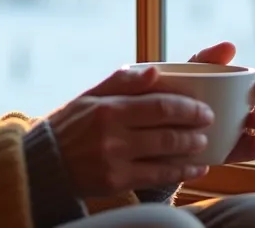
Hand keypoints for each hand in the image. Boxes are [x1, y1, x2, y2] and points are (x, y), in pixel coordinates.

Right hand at [47, 67, 215, 197]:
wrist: (45, 164)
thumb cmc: (70, 125)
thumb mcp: (90, 97)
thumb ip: (123, 82)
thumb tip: (156, 72)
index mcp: (108, 109)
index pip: (159, 105)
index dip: (188, 108)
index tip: (204, 108)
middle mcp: (112, 135)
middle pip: (166, 132)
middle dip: (194, 128)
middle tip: (208, 124)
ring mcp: (115, 161)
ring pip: (165, 155)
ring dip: (191, 150)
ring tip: (202, 144)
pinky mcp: (116, 182)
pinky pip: (157, 177)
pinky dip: (181, 172)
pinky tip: (194, 168)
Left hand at [182, 41, 254, 180]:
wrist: (155, 116)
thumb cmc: (179, 86)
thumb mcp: (190, 70)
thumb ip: (208, 57)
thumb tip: (231, 46)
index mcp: (241, 90)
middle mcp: (244, 113)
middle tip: (253, 118)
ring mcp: (237, 135)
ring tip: (251, 131)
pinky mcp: (227, 152)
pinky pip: (244, 153)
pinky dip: (253, 150)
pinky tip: (254, 146)